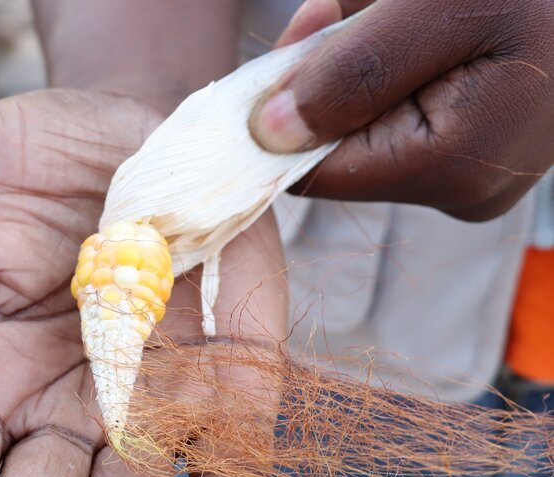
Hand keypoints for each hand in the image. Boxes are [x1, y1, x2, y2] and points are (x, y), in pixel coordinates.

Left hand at [250, 0, 553, 220]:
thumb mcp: (435, 8)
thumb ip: (350, 73)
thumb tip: (267, 134)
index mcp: (446, 170)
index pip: (313, 172)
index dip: (285, 110)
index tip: (299, 42)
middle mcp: (458, 193)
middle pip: (336, 150)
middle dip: (325, 77)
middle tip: (345, 9)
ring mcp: (470, 179)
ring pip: (363, 130)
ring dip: (355, 67)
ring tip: (395, 14)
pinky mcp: (473, 156)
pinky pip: (401, 120)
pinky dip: (388, 73)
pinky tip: (415, 32)